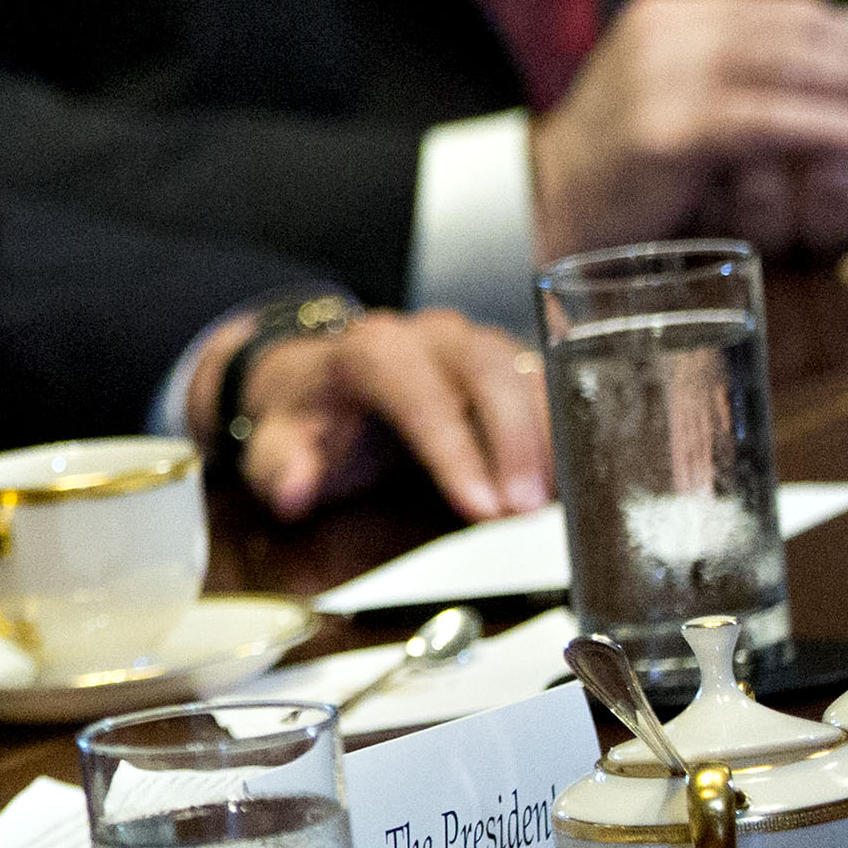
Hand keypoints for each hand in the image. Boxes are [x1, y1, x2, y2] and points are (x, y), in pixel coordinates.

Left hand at [194, 305, 551, 520]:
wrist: (320, 382)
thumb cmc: (306, 415)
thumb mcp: (275, 441)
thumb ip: (279, 466)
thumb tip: (292, 490)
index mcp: (371, 351)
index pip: (419, 393)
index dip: (454, 451)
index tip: (481, 507)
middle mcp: (431, 336)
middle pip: (487, 373)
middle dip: (514, 443)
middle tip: (525, 510)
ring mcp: (476, 344)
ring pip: (527, 374)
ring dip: (547, 439)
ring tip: (555, 502)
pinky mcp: (508, 364)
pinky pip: (547, 386)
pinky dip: (562, 432)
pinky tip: (573, 480)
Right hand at [531, 0, 847, 258]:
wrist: (546, 200)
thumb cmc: (622, 156)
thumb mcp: (675, 87)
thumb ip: (740, 69)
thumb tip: (841, 70)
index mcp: (670, 12)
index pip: (785, 8)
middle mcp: (663, 31)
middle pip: (794, 30)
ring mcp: (659, 76)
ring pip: (786, 65)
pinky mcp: (664, 128)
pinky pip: (762, 120)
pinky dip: (821, 125)